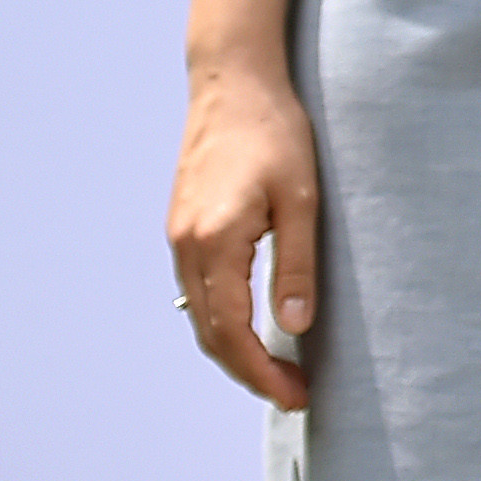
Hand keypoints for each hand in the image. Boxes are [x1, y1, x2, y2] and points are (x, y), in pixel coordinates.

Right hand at [167, 56, 319, 407]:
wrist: (233, 83)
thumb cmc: (276, 132)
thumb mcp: (301, 199)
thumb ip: (297, 265)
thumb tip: (296, 328)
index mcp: (214, 244)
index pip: (232, 332)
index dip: (261, 372)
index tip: (295, 396)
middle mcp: (186, 248)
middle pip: (209, 334)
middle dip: (249, 371)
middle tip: (292, 394)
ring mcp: (179, 239)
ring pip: (198, 316)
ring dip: (233, 349)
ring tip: (276, 369)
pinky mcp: (183, 227)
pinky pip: (197, 290)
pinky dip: (220, 320)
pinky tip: (252, 325)